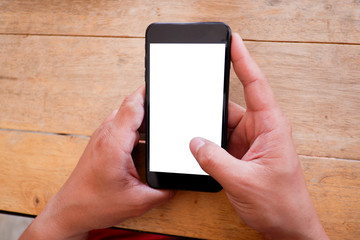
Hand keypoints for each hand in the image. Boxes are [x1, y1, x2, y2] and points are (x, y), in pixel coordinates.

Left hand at [20, 86, 173, 239]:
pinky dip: (135, 121)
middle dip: (150, 100)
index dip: (149, 92)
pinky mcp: (102, 141)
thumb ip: (163, 191)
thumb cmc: (96, 204)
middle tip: (169, 102)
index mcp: (114, 143)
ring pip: (125, 112)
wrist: (71, 210)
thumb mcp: (138, 201)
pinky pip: (120, 122)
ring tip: (160, 117)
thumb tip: (178, 181)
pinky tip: (146, 132)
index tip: (163, 85)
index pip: (133, 106)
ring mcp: (102, 136)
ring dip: (142, 112)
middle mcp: (106, 134)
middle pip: (130, 105)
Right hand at [190, 34, 328, 239]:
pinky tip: (193, 143)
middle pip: (229, 104)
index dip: (243, 60)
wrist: (286, 226)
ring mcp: (247, 141)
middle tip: (189, 89)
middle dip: (208, 100)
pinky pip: (217, 139)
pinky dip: (205, 140)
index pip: (255, 85)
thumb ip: (215, 160)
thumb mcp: (243, 182)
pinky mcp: (238, 153)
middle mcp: (259, 129)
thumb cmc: (280, 204)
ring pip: (219, 123)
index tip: (233, 41)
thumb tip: (195, 141)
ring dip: (205, 126)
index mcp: (270, 126)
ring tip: (186, 126)